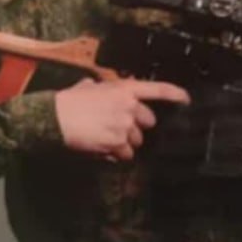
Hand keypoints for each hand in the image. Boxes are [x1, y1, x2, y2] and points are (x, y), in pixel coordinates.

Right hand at [55, 76, 190, 161]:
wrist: (56, 117)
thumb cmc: (69, 101)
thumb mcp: (89, 86)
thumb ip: (104, 89)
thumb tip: (100, 90)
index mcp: (124, 89)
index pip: (157, 89)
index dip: (175, 94)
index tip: (186, 99)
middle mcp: (129, 106)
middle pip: (148, 122)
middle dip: (137, 126)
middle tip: (118, 126)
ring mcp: (125, 126)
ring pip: (136, 141)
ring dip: (125, 142)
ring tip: (105, 137)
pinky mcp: (117, 143)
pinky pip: (126, 154)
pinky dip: (117, 154)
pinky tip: (103, 148)